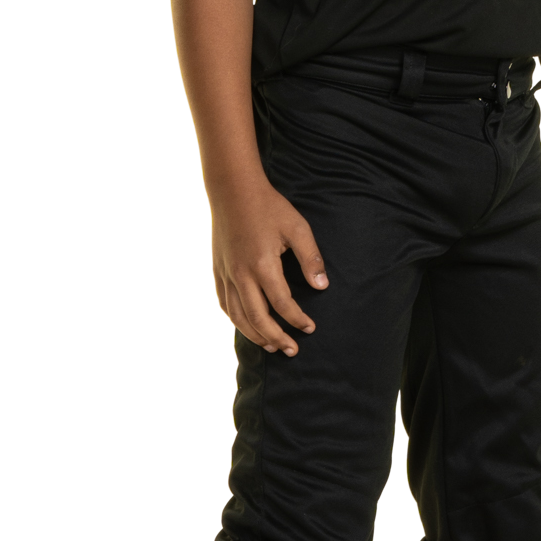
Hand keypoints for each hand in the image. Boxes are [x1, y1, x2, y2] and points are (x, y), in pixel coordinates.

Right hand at [209, 175, 328, 356]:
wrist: (233, 190)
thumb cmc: (269, 207)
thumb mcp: (297, 228)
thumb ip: (310, 259)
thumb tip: (322, 286)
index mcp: (263, 264)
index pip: (282, 303)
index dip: (297, 319)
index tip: (310, 328)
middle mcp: (242, 274)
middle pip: (258, 318)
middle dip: (276, 338)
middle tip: (292, 350)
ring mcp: (226, 273)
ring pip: (238, 315)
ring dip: (255, 335)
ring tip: (271, 347)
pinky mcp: (218, 270)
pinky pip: (224, 303)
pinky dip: (235, 320)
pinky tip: (246, 326)